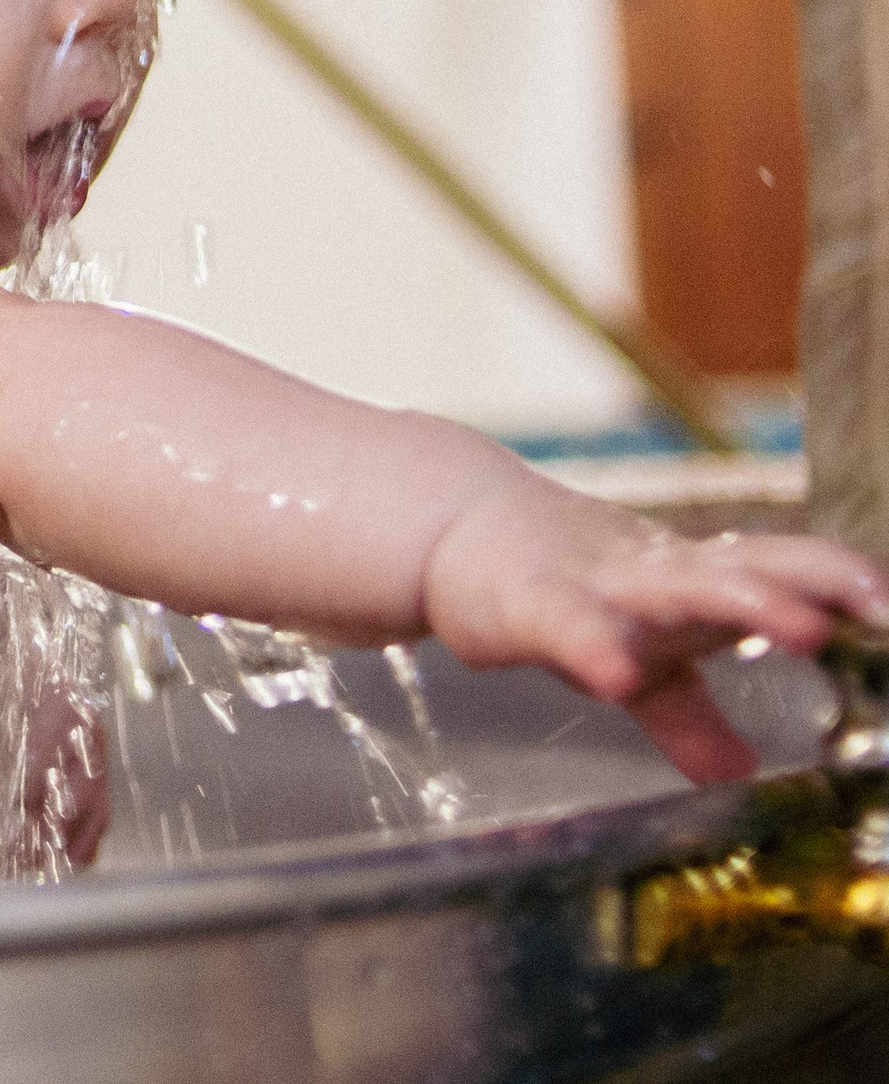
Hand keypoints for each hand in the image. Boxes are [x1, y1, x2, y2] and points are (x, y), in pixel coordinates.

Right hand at [421, 477, 888, 782]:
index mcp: (685, 579)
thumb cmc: (557, 582)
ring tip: (800, 627)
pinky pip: (569, 625)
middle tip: (876, 604)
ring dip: (741, 601)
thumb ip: (684, 711)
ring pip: (675, 587)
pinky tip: (616, 674)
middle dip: (807, 586)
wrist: (452, 524)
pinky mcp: (529, 602)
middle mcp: (654, 574)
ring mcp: (594, 583)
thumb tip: (738, 774)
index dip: (836, 581)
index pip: (775, 567)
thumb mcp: (630, 648)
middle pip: (741, 570)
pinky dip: (595, 645)